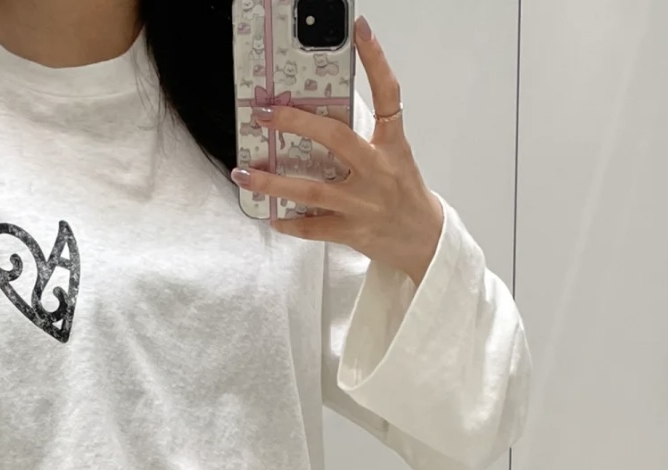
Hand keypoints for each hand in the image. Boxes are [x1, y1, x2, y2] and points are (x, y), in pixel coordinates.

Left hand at [232, 13, 443, 286]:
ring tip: (244, 174)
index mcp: (391, 145)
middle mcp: (377, 170)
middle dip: (295, 123)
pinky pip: (312, 226)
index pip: (388, 94)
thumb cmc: (404, 194)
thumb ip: (364, 139)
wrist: (423, 241)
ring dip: (272, 183)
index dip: (376, 60)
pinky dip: (289, 222)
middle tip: (264, 114)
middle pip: (334, 138)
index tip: (360, 30)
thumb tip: (317, 122)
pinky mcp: (351, 231)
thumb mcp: (395, 157)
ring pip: (310, 190)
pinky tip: (272, 216)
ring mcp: (362, 203)